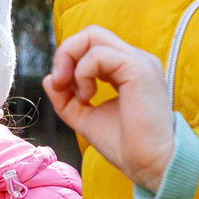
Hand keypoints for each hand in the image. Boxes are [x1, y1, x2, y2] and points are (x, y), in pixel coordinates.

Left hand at [43, 26, 177, 192]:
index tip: (61, 88)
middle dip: (66, 53)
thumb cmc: (125, 146)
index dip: (70, 60)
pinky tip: (88, 97)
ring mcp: (139, 61)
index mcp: (128, 68)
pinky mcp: (138, 68)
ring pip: (93, 35)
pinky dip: (83, 73)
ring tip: (78, 95)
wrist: (149, 165)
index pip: (93, 45)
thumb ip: (66, 99)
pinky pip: (98, 54)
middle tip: (60, 82)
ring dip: (71, 61)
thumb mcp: (86, 117)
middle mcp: (136, 59)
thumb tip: (49, 79)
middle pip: (92, 33)